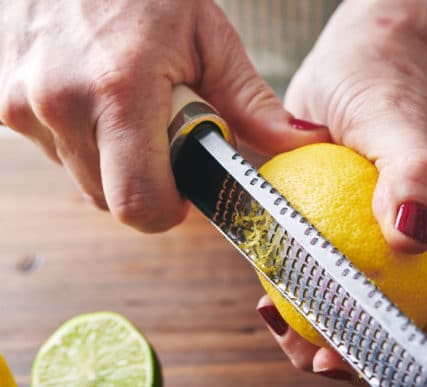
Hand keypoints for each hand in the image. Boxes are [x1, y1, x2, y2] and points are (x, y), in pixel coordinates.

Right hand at [0, 0, 329, 231]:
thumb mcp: (210, 40)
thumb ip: (253, 104)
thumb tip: (301, 143)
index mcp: (119, 90)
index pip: (138, 203)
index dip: (168, 210)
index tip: (185, 191)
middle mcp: (59, 103)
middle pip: (112, 200)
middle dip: (146, 182)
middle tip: (162, 134)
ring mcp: (21, 104)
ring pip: (83, 179)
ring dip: (114, 161)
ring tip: (129, 105)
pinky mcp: (1, 103)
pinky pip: (56, 152)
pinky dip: (84, 140)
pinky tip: (97, 97)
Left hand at [256, 3, 426, 381]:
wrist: (356, 63)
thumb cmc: (386, 89)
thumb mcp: (400, 126)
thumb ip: (414, 177)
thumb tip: (413, 240)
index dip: (391, 352)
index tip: (342, 357)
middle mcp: (413, 252)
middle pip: (383, 328)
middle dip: (343, 352)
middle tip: (299, 348)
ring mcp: (371, 246)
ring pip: (345, 312)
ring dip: (310, 330)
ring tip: (274, 320)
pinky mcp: (336, 234)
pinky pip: (315, 280)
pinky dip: (291, 296)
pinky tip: (264, 294)